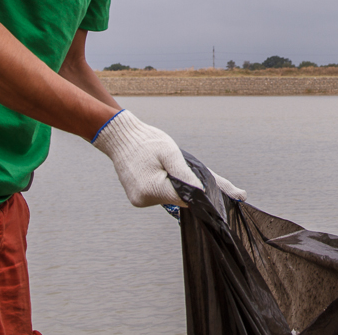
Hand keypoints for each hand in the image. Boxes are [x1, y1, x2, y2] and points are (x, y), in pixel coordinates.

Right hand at [92, 110, 245, 206]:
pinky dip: (166, 185)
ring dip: (176, 185)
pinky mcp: (137, 198)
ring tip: (167, 164)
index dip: (202, 194)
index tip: (219, 193)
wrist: (119, 136)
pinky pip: (160, 195)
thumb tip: (204, 191)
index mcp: (152, 189)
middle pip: (179, 199)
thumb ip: (187, 174)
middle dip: (188, 186)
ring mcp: (139, 201)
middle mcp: (144, 200)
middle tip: (188, 169)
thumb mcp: (171, 154)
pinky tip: (161, 170)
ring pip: (170, 197)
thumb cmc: (147, 141)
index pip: (187, 199)